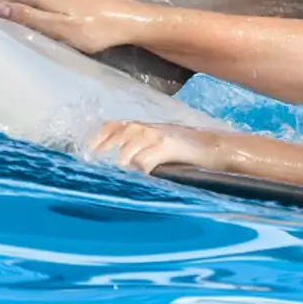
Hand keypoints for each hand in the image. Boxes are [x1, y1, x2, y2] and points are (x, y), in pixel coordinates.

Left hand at [89, 121, 235, 173]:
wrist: (214, 146)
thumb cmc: (186, 148)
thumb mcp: (160, 142)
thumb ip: (141, 148)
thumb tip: (120, 164)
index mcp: (143, 126)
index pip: (113, 126)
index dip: (98, 138)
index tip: (88, 152)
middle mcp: (146, 128)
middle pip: (118, 136)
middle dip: (106, 151)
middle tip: (98, 167)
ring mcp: (156, 136)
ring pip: (129, 150)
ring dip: (123, 163)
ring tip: (120, 175)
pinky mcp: (167, 147)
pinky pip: (145, 161)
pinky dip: (139, 170)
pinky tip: (141, 177)